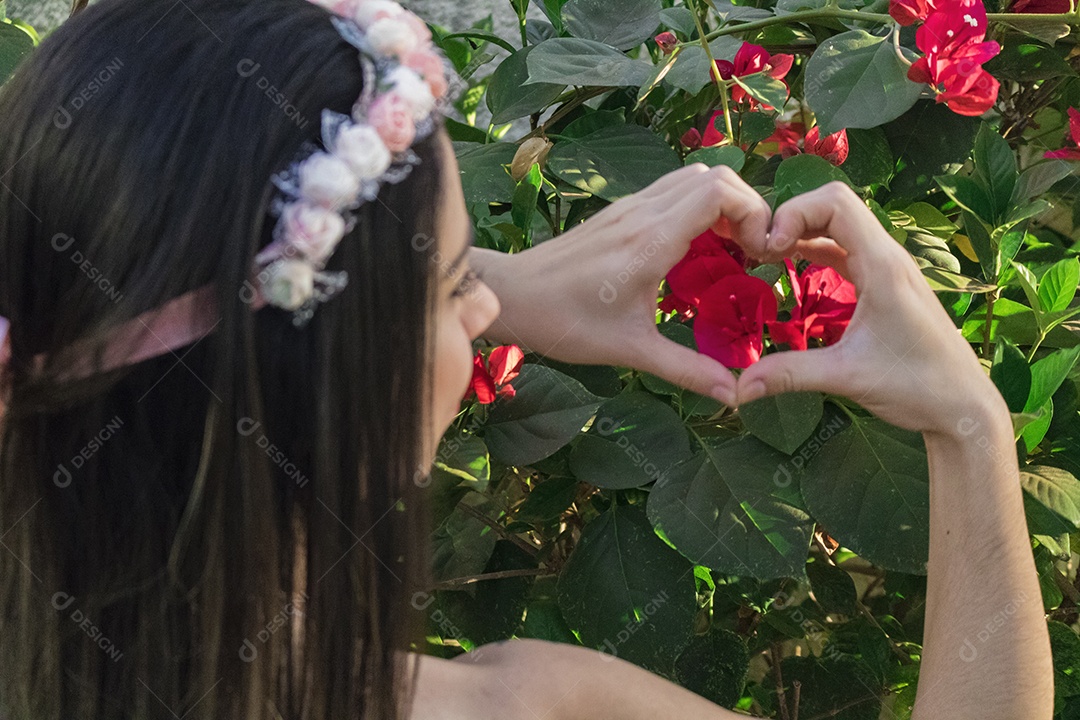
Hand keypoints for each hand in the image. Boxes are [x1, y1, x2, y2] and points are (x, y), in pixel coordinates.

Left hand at [475, 163, 770, 406]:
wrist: (513, 296)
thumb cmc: (565, 322)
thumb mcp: (630, 350)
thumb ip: (686, 370)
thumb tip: (733, 395)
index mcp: (651, 240)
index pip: (719, 191)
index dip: (753, 212)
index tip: (758, 253)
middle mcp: (643, 212)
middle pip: (714, 175)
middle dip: (746, 206)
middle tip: (751, 251)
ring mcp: (629, 207)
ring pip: (692, 177)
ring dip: (722, 204)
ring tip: (730, 247)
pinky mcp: (619, 212)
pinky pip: (671, 191)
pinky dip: (697, 207)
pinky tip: (694, 249)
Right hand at [733, 182, 1006, 437]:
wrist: (963, 405)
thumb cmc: (917, 386)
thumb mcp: (847, 377)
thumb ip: (790, 374)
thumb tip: (740, 386)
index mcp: (883, 266)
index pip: (835, 203)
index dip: (793, 213)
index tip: (767, 249)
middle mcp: (888, 256)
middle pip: (834, 204)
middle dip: (792, 216)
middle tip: (761, 250)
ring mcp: (888, 267)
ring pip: (840, 224)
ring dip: (803, 229)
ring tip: (768, 255)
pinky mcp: (885, 282)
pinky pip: (845, 248)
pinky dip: (815, 247)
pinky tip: (791, 267)